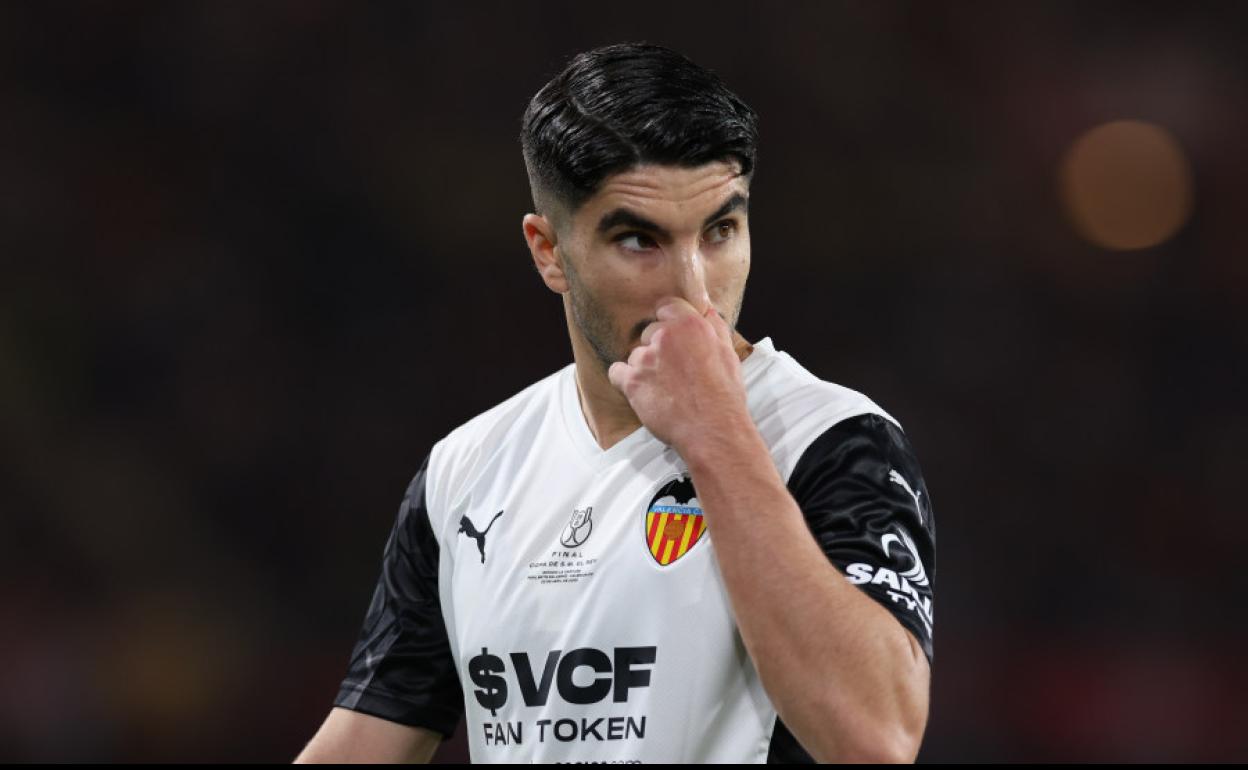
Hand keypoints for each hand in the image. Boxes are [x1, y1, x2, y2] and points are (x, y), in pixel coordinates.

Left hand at [607, 297, 751, 455]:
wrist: (713, 430)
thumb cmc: (724, 396)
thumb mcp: (728, 353)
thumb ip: (715, 326)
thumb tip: (707, 309)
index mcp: (690, 325)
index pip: (666, 306)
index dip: (668, 321)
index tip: (671, 337)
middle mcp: (664, 337)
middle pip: (649, 333)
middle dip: (658, 348)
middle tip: (673, 371)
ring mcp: (645, 358)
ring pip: (636, 355)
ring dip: (644, 368)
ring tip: (663, 389)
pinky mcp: (631, 381)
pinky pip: (616, 372)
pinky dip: (624, 381)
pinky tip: (641, 392)